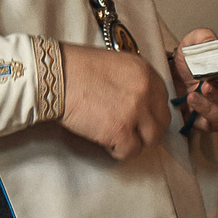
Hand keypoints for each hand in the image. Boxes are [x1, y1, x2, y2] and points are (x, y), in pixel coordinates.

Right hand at [58, 43, 171, 160]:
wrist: (55, 77)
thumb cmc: (76, 68)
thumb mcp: (115, 65)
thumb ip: (132, 82)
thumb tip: (140, 102)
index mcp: (145, 72)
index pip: (163, 101)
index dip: (151, 113)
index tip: (141, 119)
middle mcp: (146, 91)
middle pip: (161, 122)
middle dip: (147, 130)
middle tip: (130, 132)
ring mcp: (136, 112)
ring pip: (150, 140)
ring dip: (135, 142)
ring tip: (116, 138)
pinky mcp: (121, 131)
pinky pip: (130, 151)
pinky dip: (117, 150)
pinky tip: (105, 142)